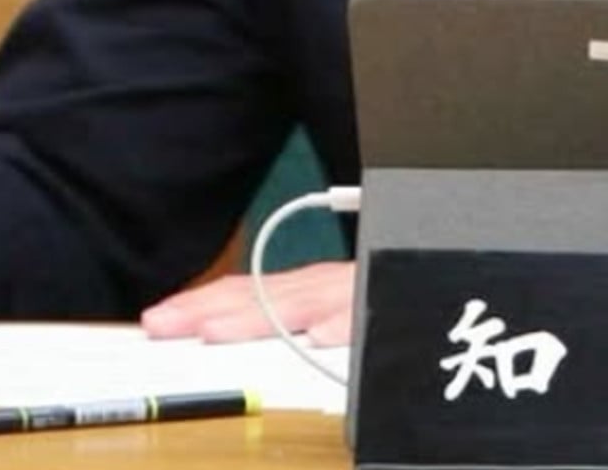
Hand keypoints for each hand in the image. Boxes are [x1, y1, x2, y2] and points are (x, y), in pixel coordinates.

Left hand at [143, 260, 354, 347]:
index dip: (199, 303)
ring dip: (258, 318)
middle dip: (208, 310)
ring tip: (215, 332)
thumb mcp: (330, 300)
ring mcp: (350, 294)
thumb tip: (226, 327)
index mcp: (304, 285)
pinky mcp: (375, 305)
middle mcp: (321, 286)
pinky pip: (362, 315)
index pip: (242, 291)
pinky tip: (319, 335)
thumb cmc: (369, 296)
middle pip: (259, 297)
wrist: (450, 272)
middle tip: (161, 323)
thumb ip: (289, 312)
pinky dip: (343, 323)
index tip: (158, 317)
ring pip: (300, 306)